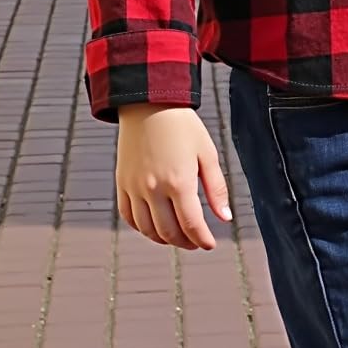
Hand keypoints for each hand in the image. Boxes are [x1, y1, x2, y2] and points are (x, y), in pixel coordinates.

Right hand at [115, 106, 231, 250]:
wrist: (148, 103)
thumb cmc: (182, 126)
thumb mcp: (207, 153)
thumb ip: (216, 188)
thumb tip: (225, 219)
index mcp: (179, 182)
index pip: (191, 225)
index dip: (203, 240)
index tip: (210, 244)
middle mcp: (154, 188)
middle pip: (169, 232)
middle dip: (186, 242)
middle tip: (196, 242)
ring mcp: (134, 187)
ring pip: (147, 229)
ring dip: (164, 239)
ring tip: (178, 237)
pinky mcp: (122, 183)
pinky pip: (128, 216)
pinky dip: (142, 228)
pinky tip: (154, 227)